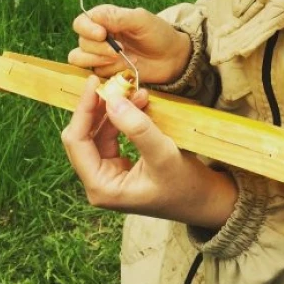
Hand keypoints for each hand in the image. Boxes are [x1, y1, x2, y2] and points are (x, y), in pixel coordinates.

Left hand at [60, 75, 236, 228]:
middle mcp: (97, 183)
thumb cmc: (187, 185)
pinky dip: (121, 118)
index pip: (77, 141)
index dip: (83, 110)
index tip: (94, 82)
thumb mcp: (164, 154)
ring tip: (134, 92)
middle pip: (82, 136)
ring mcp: (105, 175)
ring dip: (112, 111)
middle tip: (113, 83)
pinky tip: (137, 103)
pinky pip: (110, 136)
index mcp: (100, 187)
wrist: (206, 201)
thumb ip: (137, 128)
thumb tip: (112, 100)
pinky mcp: (116, 167)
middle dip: (98, 108)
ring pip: (97, 133)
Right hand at [68, 4, 191, 83]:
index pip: (81, 23)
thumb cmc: (158, 34)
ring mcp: (100, 55)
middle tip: (120, 50)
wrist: (172, 58)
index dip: (87, 29)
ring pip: (80, 58)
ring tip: (120, 58)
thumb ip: (118, 17)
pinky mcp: (105, 71)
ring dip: (98, 60)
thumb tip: (94, 17)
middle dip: (98, 48)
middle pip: (81, 42)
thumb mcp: (141, 20)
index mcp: (104, 19)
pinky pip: (94, 73)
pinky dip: (107, 71)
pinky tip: (125, 68)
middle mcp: (98, 37)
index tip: (102, 34)